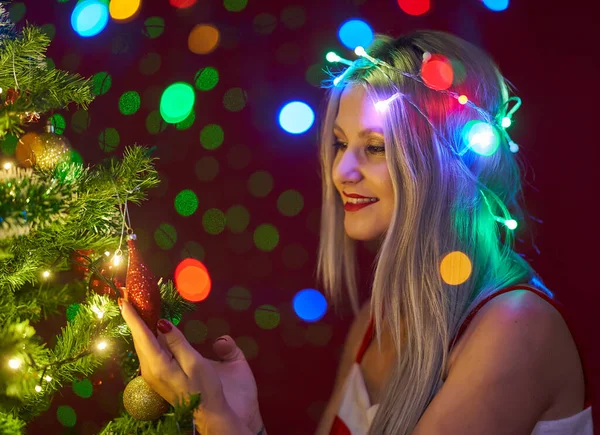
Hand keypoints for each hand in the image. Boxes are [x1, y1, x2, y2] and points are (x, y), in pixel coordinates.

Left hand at [119, 297, 262, 433]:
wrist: (208, 414)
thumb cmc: (205, 389)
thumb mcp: (194, 363)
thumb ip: (177, 342)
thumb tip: (162, 323)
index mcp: (158, 365)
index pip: (142, 335)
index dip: (133, 316)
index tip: (123, 299)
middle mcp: (149, 369)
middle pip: (138, 338)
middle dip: (133, 316)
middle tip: (126, 295)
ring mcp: (151, 374)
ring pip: (142, 344)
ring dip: (139, 325)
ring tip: (135, 306)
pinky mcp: (157, 375)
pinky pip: (148, 350)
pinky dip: (146, 335)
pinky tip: (149, 327)